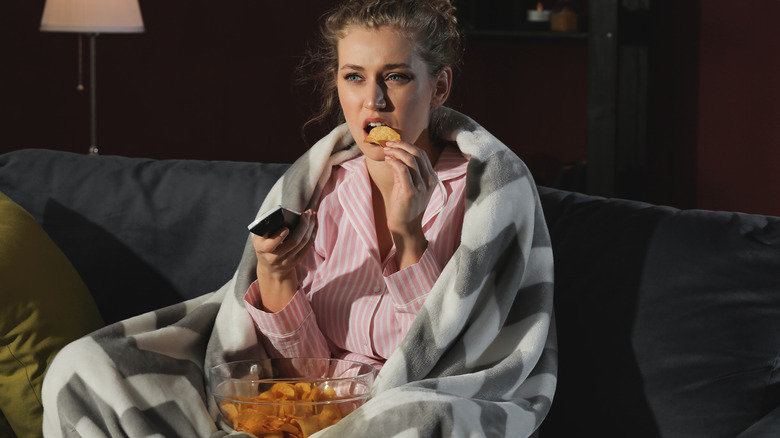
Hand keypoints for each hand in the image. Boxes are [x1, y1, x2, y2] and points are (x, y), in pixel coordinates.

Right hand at [253, 210, 316, 311]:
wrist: (270, 270)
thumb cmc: (264, 247)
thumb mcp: (259, 240)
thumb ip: (265, 229)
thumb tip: (278, 216)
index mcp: (262, 252)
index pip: (270, 248)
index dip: (278, 239)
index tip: (285, 229)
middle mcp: (274, 259)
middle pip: (292, 244)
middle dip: (301, 228)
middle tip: (306, 213)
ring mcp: (288, 262)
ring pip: (303, 245)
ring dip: (309, 228)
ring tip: (312, 214)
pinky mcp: (298, 261)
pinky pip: (308, 246)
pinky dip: (313, 233)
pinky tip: (314, 222)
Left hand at [382, 141, 436, 265]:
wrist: (406, 228)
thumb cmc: (405, 207)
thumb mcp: (408, 186)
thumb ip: (405, 171)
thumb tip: (395, 154)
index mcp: (432, 178)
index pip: (422, 154)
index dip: (407, 145)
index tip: (394, 143)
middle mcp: (429, 181)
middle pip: (417, 153)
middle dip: (401, 145)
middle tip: (387, 144)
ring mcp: (421, 187)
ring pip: (410, 159)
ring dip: (395, 151)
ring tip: (385, 151)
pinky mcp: (410, 192)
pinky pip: (403, 170)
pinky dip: (394, 161)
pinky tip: (387, 160)